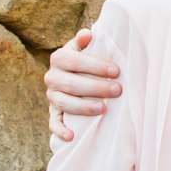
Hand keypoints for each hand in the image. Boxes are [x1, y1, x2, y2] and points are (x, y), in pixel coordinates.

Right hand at [45, 25, 121, 146]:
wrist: (74, 76)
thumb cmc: (87, 62)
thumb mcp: (85, 49)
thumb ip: (86, 42)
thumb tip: (87, 34)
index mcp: (59, 57)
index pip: (74, 60)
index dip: (95, 66)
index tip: (116, 71)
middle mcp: (52, 76)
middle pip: (71, 83)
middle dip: (96, 87)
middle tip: (118, 90)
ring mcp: (52, 95)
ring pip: (64, 102)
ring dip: (83, 107)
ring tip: (104, 109)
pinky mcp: (53, 112)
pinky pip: (53, 123)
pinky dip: (60, 130)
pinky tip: (71, 136)